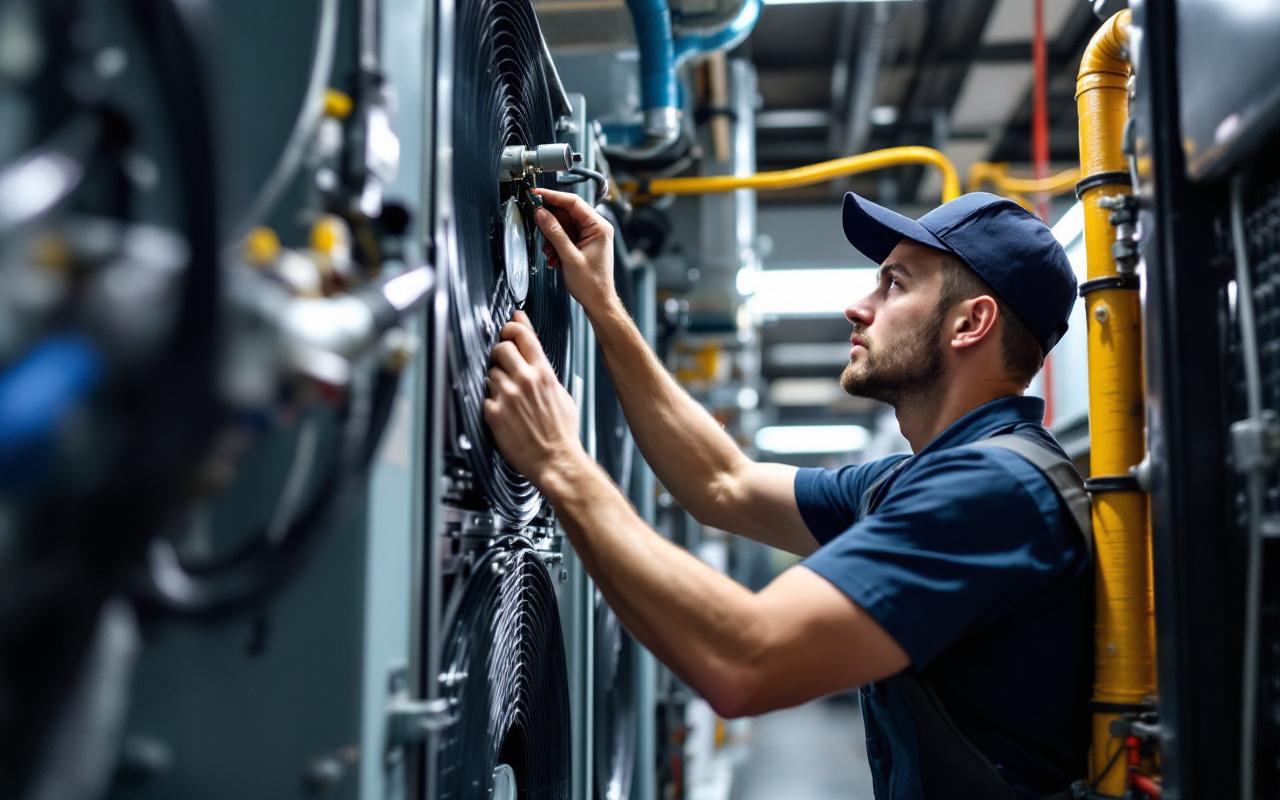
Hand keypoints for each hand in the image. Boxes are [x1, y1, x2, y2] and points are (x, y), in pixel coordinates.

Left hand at [484, 310, 585, 487]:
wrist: (555, 460)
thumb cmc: (562, 432)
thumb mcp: (562, 395)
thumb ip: (547, 373)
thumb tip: (538, 358)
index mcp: (543, 373)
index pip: (524, 336)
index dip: (513, 326)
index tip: (509, 325)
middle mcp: (524, 380)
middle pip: (501, 348)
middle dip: (500, 353)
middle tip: (503, 362)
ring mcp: (508, 396)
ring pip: (490, 373)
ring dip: (495, 380)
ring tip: (508, 396)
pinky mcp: (494, 412)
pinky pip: (485, 396)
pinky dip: (491, 402)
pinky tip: (503, 412)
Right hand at [532, 188, 616, 315]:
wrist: (598, 301)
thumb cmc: (592, 284)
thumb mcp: (569, 257)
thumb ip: (554, 233)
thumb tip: (541, 213)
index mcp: (599, 226)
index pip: (573, 202)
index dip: (552, 196)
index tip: (536, 195)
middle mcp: (597, 227)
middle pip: (567, 212)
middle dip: (550, 222)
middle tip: (537, 225)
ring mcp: (590, 235)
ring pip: (563, 224)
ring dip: (552, 237)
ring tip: (550, 252)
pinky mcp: (584, 242)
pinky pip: (565, 235)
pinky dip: (556, 244)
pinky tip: (555, 257)